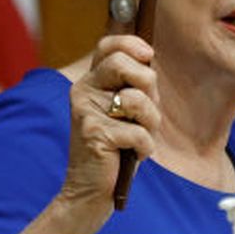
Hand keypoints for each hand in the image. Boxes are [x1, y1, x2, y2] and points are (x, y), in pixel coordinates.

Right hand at [48, 34, 161, 231]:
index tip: (148, 55)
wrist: (91, 189)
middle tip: (146, 111)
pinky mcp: (94, 133)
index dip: (131, 44)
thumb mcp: (128, 112)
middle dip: (148, 85)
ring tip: (139, 137)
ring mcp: (86, 111)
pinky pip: (139, 133)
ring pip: (137, 99)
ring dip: (150, 123)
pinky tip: (133, 155)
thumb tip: (150, 59)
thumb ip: (136, 86)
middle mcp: (84, 91)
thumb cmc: (116, 149)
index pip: (108, 46)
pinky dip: (145, 147)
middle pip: (123, 63)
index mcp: (91, 82)